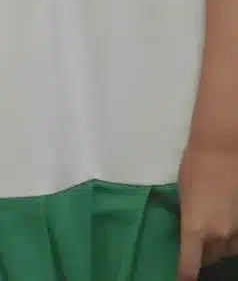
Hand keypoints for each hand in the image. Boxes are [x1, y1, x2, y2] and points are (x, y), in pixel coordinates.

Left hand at [178, 140, 237, 278]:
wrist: (222, 146)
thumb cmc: (195, 164)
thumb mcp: (184, 193)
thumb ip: (189, 216)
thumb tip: (190, 227)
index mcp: (195, 228)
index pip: (189, 265)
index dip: (184, 276)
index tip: (181, 280)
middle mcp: (217, 234)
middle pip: (209, 257)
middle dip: (202, 253)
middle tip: (197, 243)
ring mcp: (236, 228)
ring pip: (227, 250)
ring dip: (219, 246)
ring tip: (214, 231)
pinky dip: (233, 236)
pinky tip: (228, 223)